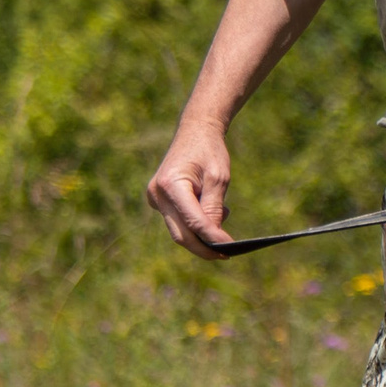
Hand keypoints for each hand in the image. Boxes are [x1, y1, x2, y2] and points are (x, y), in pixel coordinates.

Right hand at [146, 121, 235, 258]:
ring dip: (201, 235)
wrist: (195, 131)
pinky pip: (178, 220)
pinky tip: (215, 212)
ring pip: (178, 230)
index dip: (212, 238)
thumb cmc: (209, 151)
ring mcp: (155, 199)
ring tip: (224, 224)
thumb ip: (214, 207)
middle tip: (227, 255)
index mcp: (170, 185)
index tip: (230, 249)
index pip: (193, 221)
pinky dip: (196, 224)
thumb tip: (214, 237)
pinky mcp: (160, 201)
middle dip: (203, 247)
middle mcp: (157, 195)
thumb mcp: (219, 178)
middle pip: (180, 233)